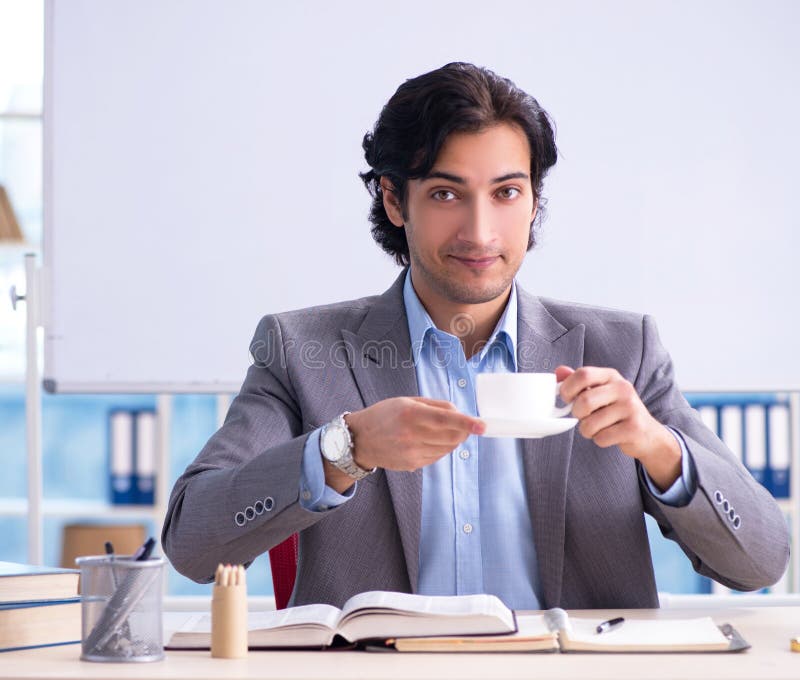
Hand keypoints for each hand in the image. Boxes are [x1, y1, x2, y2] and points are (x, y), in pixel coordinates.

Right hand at [323, 397, 484, 492]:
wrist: (360, 439)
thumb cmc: (385, 415)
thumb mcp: (408, 401)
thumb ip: (435, 406)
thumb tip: (459, 413)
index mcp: (411, 414)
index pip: (446, 420)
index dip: (466, 423)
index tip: (482, 426)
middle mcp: (411, 435)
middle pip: (452, 436)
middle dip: (463, 430)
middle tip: (463, 424)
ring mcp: (412, 453)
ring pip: (447, 448)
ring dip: (452, 439)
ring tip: (438, 430)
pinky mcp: (413, 464)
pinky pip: (437, 456)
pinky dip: (441, 448)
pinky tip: (428, 440)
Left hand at [555, 365, 680, 490]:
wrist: (647, 433)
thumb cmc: (616, 411)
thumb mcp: (600, 391)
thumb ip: (579, 382)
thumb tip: (559, 371)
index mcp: (611, 376)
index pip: (583, 374)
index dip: (568, 388)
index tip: (567, 399)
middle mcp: (623, 388)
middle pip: (584, 401)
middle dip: (577, 414)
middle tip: (584, 417)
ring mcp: (630, 408)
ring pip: (590, 424)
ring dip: (588, 430)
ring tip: (598, 427)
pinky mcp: (633, 428)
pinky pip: (601, 438)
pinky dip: (599, 440)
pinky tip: (610, 435)